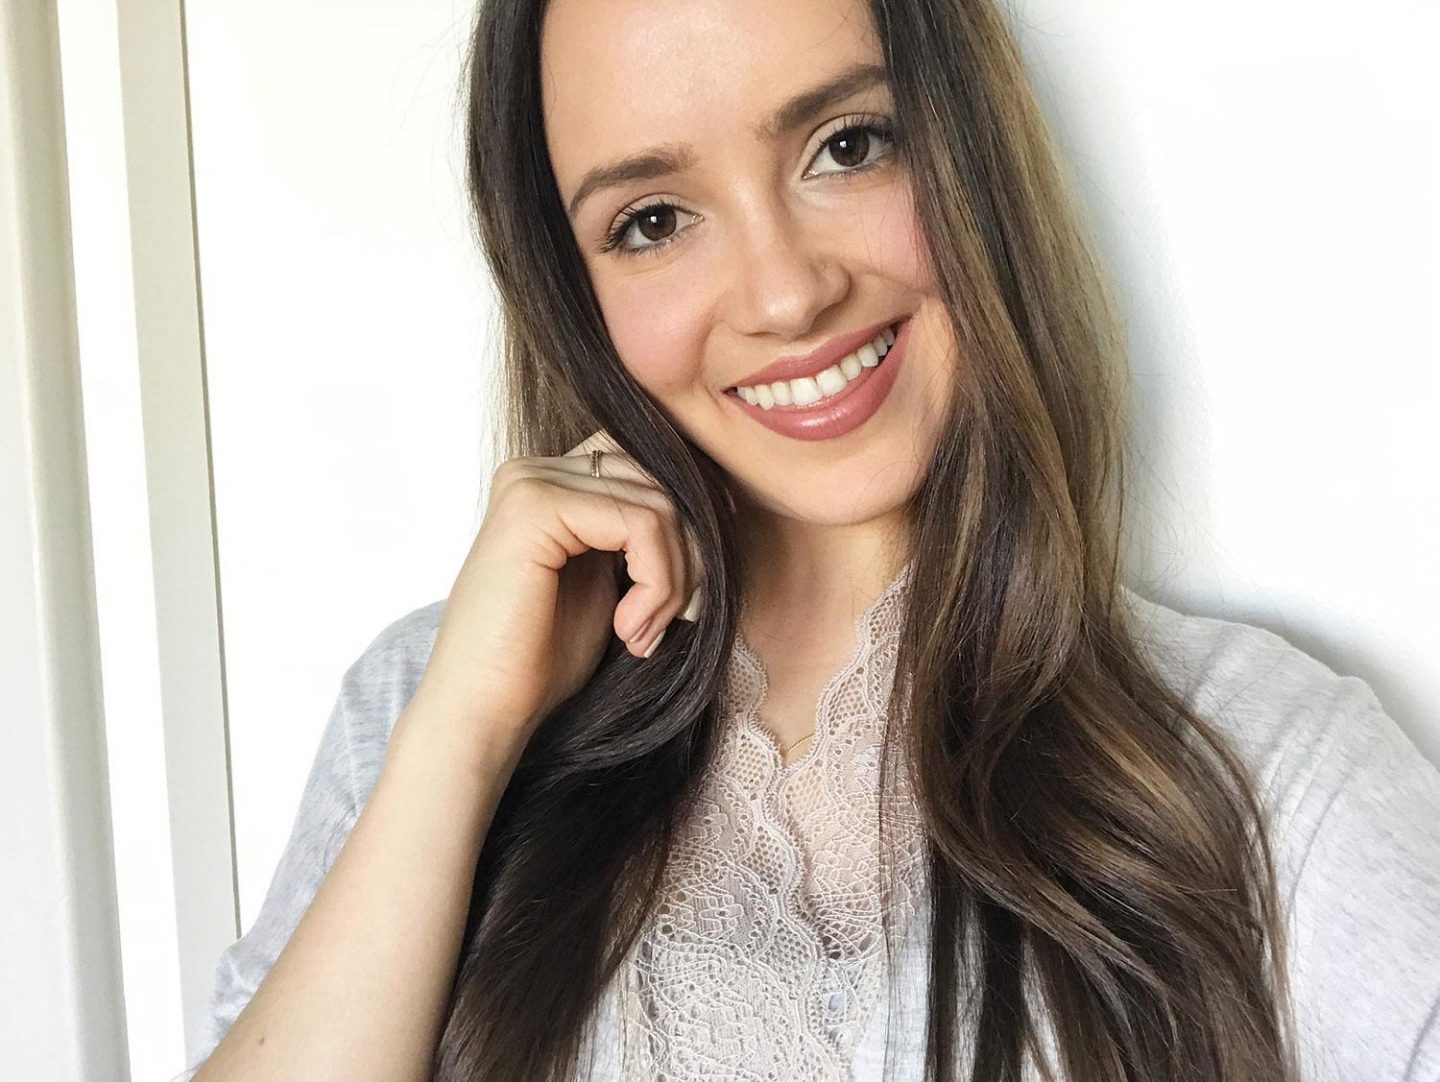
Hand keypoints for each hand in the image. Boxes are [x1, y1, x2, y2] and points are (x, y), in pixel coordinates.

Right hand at [402, 429, 704, 761]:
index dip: (688, 522)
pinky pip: (642, 524)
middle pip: (660, 480)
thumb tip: (717, 501)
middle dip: (688, 556)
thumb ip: (642, 536)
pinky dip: (657, 584)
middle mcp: (536, 470)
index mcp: (550, 481)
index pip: (649, 464)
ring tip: (643, 634)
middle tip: (669, 623)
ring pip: (660, 504)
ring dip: (673, 581)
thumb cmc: (543, 659)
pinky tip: (629, 630)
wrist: (485, 711)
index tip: (691, 593)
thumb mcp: (610, 581)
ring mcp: (531, 483)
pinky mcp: (535, 508)